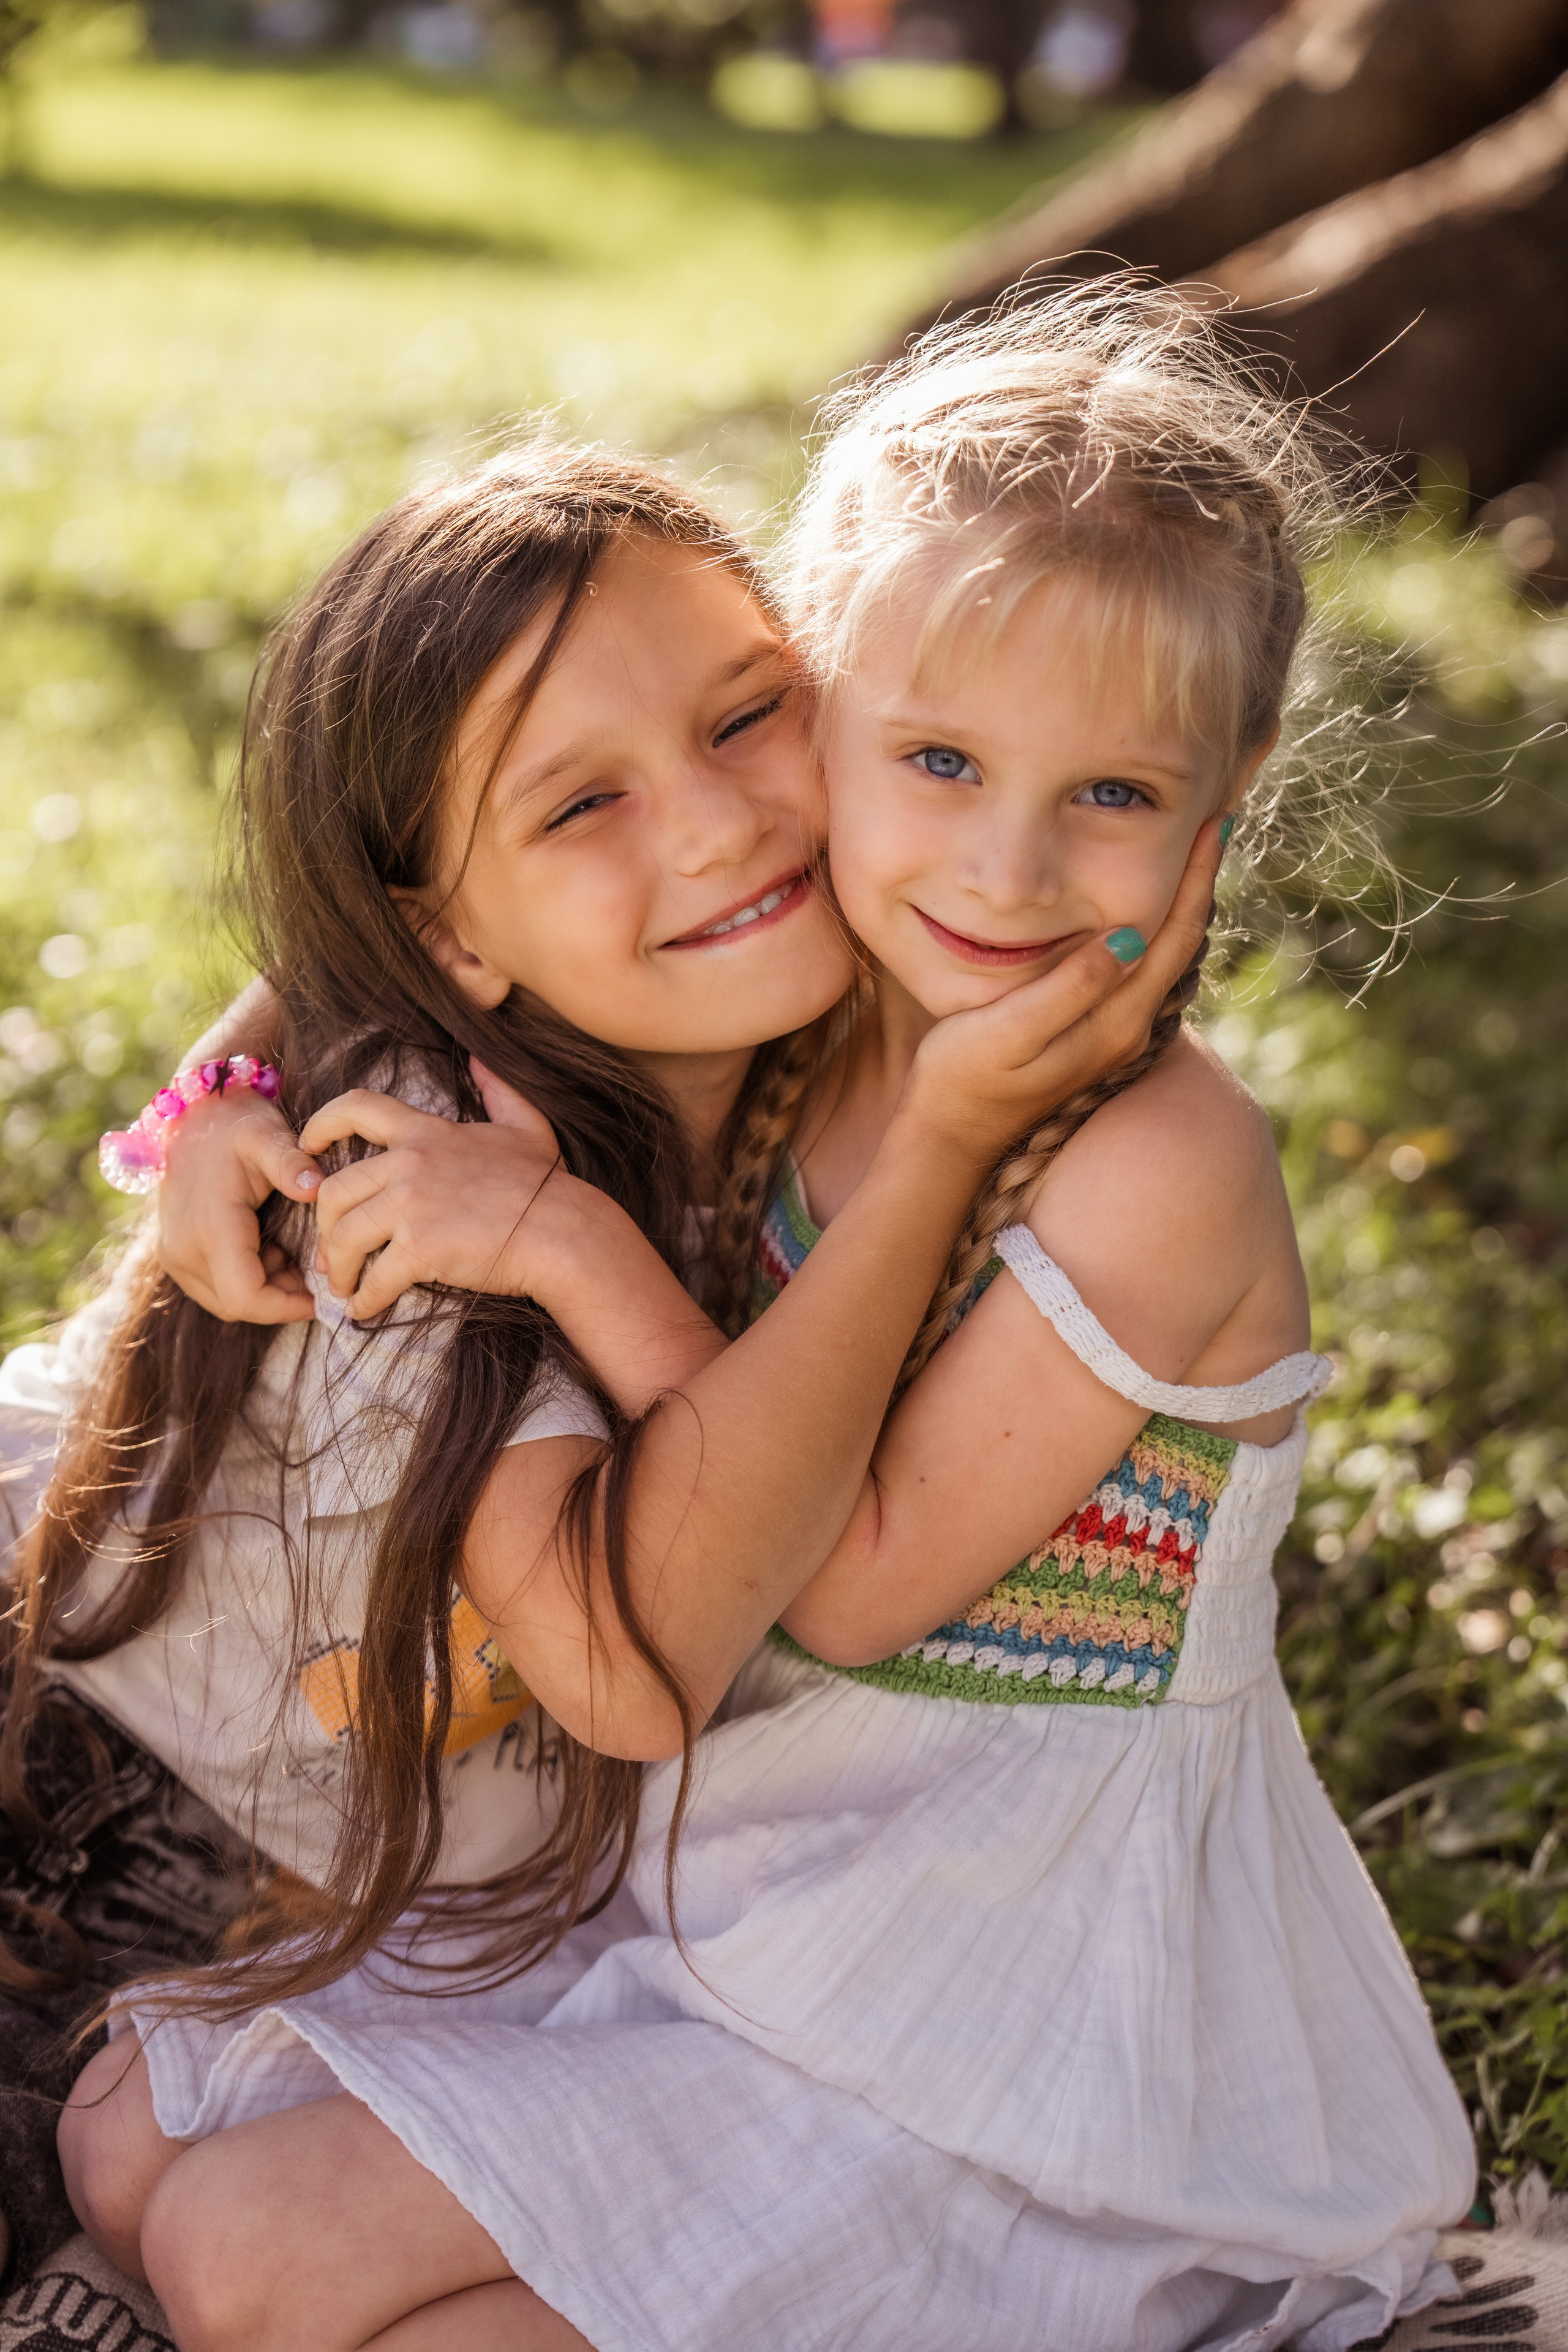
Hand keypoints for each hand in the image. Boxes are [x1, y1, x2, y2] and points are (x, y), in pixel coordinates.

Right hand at [155, 1087, 321, 1324]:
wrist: (191, 1116)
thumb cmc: (235, 1124)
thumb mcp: (267, 1134)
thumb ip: (291, 1163)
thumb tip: (316, 1190)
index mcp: (209, 1228)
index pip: (246, 1298)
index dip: (287, 1307)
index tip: (321, 1296)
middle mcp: (183, 1250)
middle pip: (237, 1306)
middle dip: (280, 1300)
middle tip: (315, 1273)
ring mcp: (173, 1255)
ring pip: (225, 1302)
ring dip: (264, 1291)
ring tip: (293, 1256)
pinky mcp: (173, 1255)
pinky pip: (213, 1288)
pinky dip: (246, 1280)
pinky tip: (269, 1250)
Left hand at [300, 1067, 564, 1318]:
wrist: (565, 1232)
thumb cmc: (547, 1185)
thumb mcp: (525, 1125)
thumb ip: (497, 1089)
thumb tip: (480, 1058)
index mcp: (427, 1131)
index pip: (356, 1107)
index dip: (320, 1124)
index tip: (307, 1147)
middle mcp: (410, 1162)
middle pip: (334, 1188)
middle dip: (323, 1225)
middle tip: (331, 1252)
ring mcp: (412, 1205)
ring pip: (343, 1235)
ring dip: (337, 1267)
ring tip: (345, 1286)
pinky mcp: (420, 1248)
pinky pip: (373, 1278)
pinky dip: (363, 1299)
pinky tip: (364, 1310)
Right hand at [904, 817, 1222, 1168]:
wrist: (950, 1137)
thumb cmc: (964, 1078)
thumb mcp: (1009, 1032)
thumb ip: (1070, 989)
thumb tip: (1129, 940)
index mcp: (1115, 1023)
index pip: (1173, 939)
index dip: (1195, 880)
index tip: (1212, 825)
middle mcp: (1128, 1032)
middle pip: (1180, 945)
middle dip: (1198, 884)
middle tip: (1213, 824)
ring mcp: (1114, 1038)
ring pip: (1164, 959)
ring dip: (1180, 907)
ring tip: (1189, 856)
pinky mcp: (1095, 1037)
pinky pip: (1141, 973)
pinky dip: (1153, 932)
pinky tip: (1145, 911)